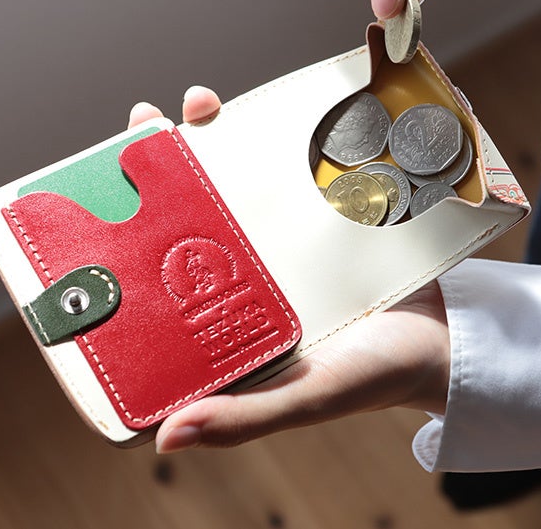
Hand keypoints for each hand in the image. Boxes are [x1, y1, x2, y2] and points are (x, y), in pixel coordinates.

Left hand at [128, 88, 451, 453]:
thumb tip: (164, 437)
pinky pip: (279, 173)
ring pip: (226, 184)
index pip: (150, 279)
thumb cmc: (372, 379)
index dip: (116, 240)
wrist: (447, 339)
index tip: (93, 197)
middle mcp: (236, 279)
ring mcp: (270, 245)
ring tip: (198, 102)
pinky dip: (268, 139)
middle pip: (180, 216)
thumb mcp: (306, 397)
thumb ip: (246, 417)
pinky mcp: (309, 219)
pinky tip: (261, 111)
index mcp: (217, 322)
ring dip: (206, 140)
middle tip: (140, 121)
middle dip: (152, 168)